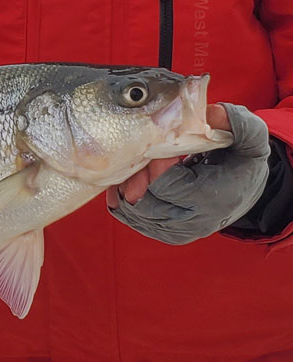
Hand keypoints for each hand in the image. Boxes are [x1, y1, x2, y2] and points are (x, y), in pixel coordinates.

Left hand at [106, 103, 269, 244]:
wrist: (243, 194)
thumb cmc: (242, 164)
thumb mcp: (251, 140)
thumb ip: (238, 123)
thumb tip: (213, 113)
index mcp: (213, 199)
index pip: (166, 185)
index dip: (157, 164)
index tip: (161, 147)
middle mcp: (193, 223)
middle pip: (145, 202)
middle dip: (140, 176)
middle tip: (144, 155)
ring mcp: (175, 232)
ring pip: (134, 212)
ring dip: (129, 186)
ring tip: (139, 166)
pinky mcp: (162, 234)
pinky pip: (131, 219)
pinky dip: (124, 199)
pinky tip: (129, 180)